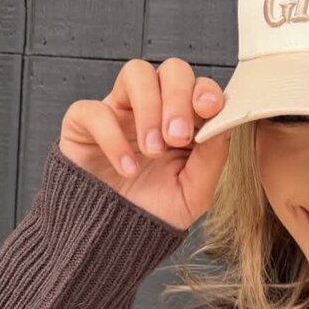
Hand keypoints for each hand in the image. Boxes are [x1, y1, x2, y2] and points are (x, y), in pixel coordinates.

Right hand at [57, 57, 231, 230]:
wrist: (114, 238)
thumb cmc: (155, 212)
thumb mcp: (194, 193)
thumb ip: (212, 159)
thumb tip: (224, 124)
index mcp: (185, 121)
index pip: (200, 87)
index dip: (205, 91)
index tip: (210, 110)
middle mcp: (155, 109)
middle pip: (172, 70)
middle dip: (178, 98)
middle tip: (177, 138)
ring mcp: (120, 112)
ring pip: (136, 73)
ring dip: (149, 109)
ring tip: (152, 151)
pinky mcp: (85, 124)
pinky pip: (95, 109)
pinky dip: (113, 137)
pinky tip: (127, 168)